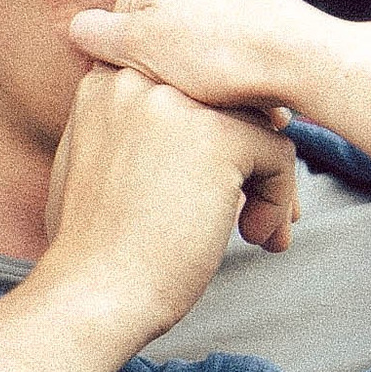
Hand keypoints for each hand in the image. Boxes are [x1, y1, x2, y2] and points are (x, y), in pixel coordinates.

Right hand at [37, 65, 298, 345]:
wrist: (91, 295)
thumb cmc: (94, 248)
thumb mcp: (99, 164)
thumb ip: (140, 129)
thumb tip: (211, 124)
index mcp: (108, 78)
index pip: (193, 82)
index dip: (215, 131)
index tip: (216, 182)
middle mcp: (138, 76)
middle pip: (229, 98)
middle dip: (248, 154)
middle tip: (251, 209)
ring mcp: (178, 102)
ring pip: (259, 124)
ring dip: (267, 182)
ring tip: (257, 231)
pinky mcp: (218, 136)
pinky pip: (279, 153)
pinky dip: (278, 199)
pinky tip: (254, 238)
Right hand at [69, 0, 368, 122]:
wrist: (301, 58)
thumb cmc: (217, 58)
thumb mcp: (139, 49)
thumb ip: (99, 35)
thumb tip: (76, 28)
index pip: (116, 28)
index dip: (125, 67)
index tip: (146, 94)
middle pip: (160, 31)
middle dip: (168, 69)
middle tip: (186, 103)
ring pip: (202, 39)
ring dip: (207, 73)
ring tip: (223, 104)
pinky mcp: (270, 9)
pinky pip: (242, 43)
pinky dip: (241, 68)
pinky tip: (252, 95)